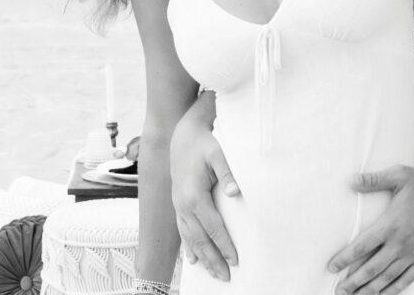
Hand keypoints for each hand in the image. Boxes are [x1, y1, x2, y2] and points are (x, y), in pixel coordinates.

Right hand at [170, 107, 240, 280]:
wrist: (182, 135)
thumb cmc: (204, 143)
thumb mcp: (218, 153)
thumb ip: (227, 173)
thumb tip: (234, 193)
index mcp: (194, 196)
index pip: (213, 227)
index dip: (224, 245)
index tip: (236, 260)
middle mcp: (183, 205)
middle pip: (200, 239)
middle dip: (213, 260)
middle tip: (226, 277)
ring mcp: (178, 206)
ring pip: (190, 238)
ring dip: (202, 258)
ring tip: (214, 274)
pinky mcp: (177, 204)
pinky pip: (182, 230)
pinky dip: (188, 247)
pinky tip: (193, 260)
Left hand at [327, 165, 413, 293]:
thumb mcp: (398, 175)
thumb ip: (374, 180)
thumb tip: (351, 180)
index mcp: (390, 224)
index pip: (362, 246)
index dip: (345, 258)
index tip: (332, 266)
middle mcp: (400, 244)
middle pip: (371, 268)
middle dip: (353, 281)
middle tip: (338, 290)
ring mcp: (413, 254)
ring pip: (387, 278)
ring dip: (370, 289)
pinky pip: (406, 279)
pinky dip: (393, 290)